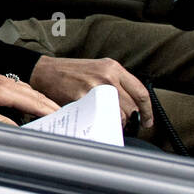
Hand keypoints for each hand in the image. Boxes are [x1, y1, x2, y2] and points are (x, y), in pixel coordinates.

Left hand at [0, 66, 58, 124]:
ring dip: (41, 101)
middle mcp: (3, 81)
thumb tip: (17, 129)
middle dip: (51, 106)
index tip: (62, 120)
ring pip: (27, 90)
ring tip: (53, 113)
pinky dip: (29, 96)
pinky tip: (29, 103)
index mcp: (1, 89)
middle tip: (66, 118)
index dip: (49, 112)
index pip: (33, 102)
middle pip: (34, 95)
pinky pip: (18, 88)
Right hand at [28, 54, 151, 129]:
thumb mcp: (98, 69)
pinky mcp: (82, 99)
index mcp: (113, 68)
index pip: (141, 92)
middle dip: (129, 121)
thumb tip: (132, 106)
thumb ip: (116, 83)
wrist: (46, 71)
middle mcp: (107, 77)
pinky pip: (100, 119)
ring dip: (116, 125)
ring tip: (108, 124)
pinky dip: (101, 125)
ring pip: (118, 116)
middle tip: (123, 125)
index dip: (148, 111)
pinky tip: (96, 123)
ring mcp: (95, 88)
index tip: (147, 121)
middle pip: (131, 108)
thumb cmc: (71, 72)